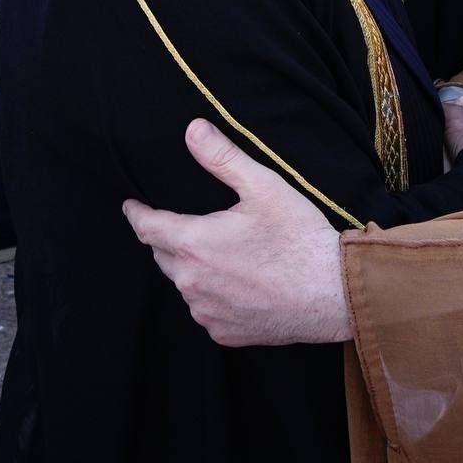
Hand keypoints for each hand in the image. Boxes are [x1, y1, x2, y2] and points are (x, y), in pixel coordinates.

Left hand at [123, 118, 351, 346]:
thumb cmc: (298, 236)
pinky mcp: (224, 332)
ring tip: (223, 253)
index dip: (136, 214)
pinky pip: (206, 309)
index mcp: (194, 243)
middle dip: (167, 239)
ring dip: (194, 268)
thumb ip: (222, 157)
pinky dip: (214, 294)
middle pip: (163, 256)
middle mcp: (191, 283)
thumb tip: (192, 129)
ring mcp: (206, 312)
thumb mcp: (263, 186)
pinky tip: (240, 282)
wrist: (331, 292)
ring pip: (185, 284)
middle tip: (187, 225)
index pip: (147, 228)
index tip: (131, 206)